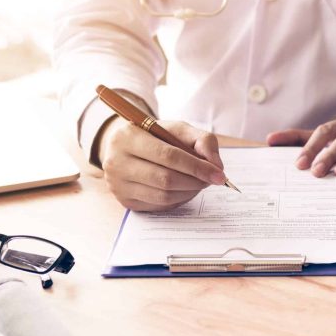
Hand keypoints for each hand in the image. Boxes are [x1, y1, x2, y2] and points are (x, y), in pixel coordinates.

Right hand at [98, 117, 226, 210]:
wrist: (127, 148)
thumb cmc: (156, 136)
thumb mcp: (178, 129)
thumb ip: (202, 140)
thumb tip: (216, 166)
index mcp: (127, 137)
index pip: (168, 156)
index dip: (197, 167)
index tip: (219, 174)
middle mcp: (116, 162)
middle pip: (166, 179)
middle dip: (195, 181)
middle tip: (212, 179)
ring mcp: (118, 184)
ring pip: (163, 196)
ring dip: (189, 192)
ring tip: (199, 182)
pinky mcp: (124, 201)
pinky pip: (159, 206)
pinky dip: (178, 199)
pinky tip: (185, 189)